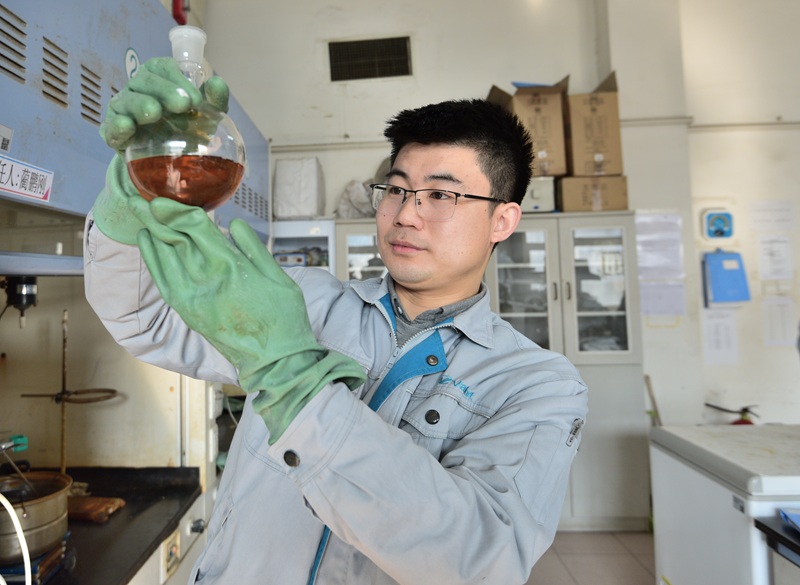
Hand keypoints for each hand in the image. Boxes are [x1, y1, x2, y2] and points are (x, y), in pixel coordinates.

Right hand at [92, 58, 229, 243]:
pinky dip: (117, 127)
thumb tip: (217, 84)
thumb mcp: (207, 117)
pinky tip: (125, 126)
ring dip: (139, 105)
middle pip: (144, 81)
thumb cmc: (189, 130)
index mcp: (160, 79)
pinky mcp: (114, 134)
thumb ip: (215, 100)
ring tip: (154, 113)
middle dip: (163, 90)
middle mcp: (138, 90)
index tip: (195, 99)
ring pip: (126, 102)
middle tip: (182, 105)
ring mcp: (123, 111)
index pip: (162, 68)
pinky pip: (110, 129)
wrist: (172, 164)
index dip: (177, 78)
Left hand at [135, 198, 365, 442]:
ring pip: (165, 256)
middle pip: (175, 238)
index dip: (176, 209)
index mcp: (230, 266)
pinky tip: (148, 242)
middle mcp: (206, 280)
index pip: (194, 227)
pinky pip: (163, 278)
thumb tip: (233, 224)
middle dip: (158, 215)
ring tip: (142, 212)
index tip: (163, 196)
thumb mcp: (279, 277)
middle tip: (143, 197)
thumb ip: (254, 248)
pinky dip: (153, 258)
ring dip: (153, 232)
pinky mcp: (187, 311)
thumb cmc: (284, 318)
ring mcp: (192, 297)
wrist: (275, 360)